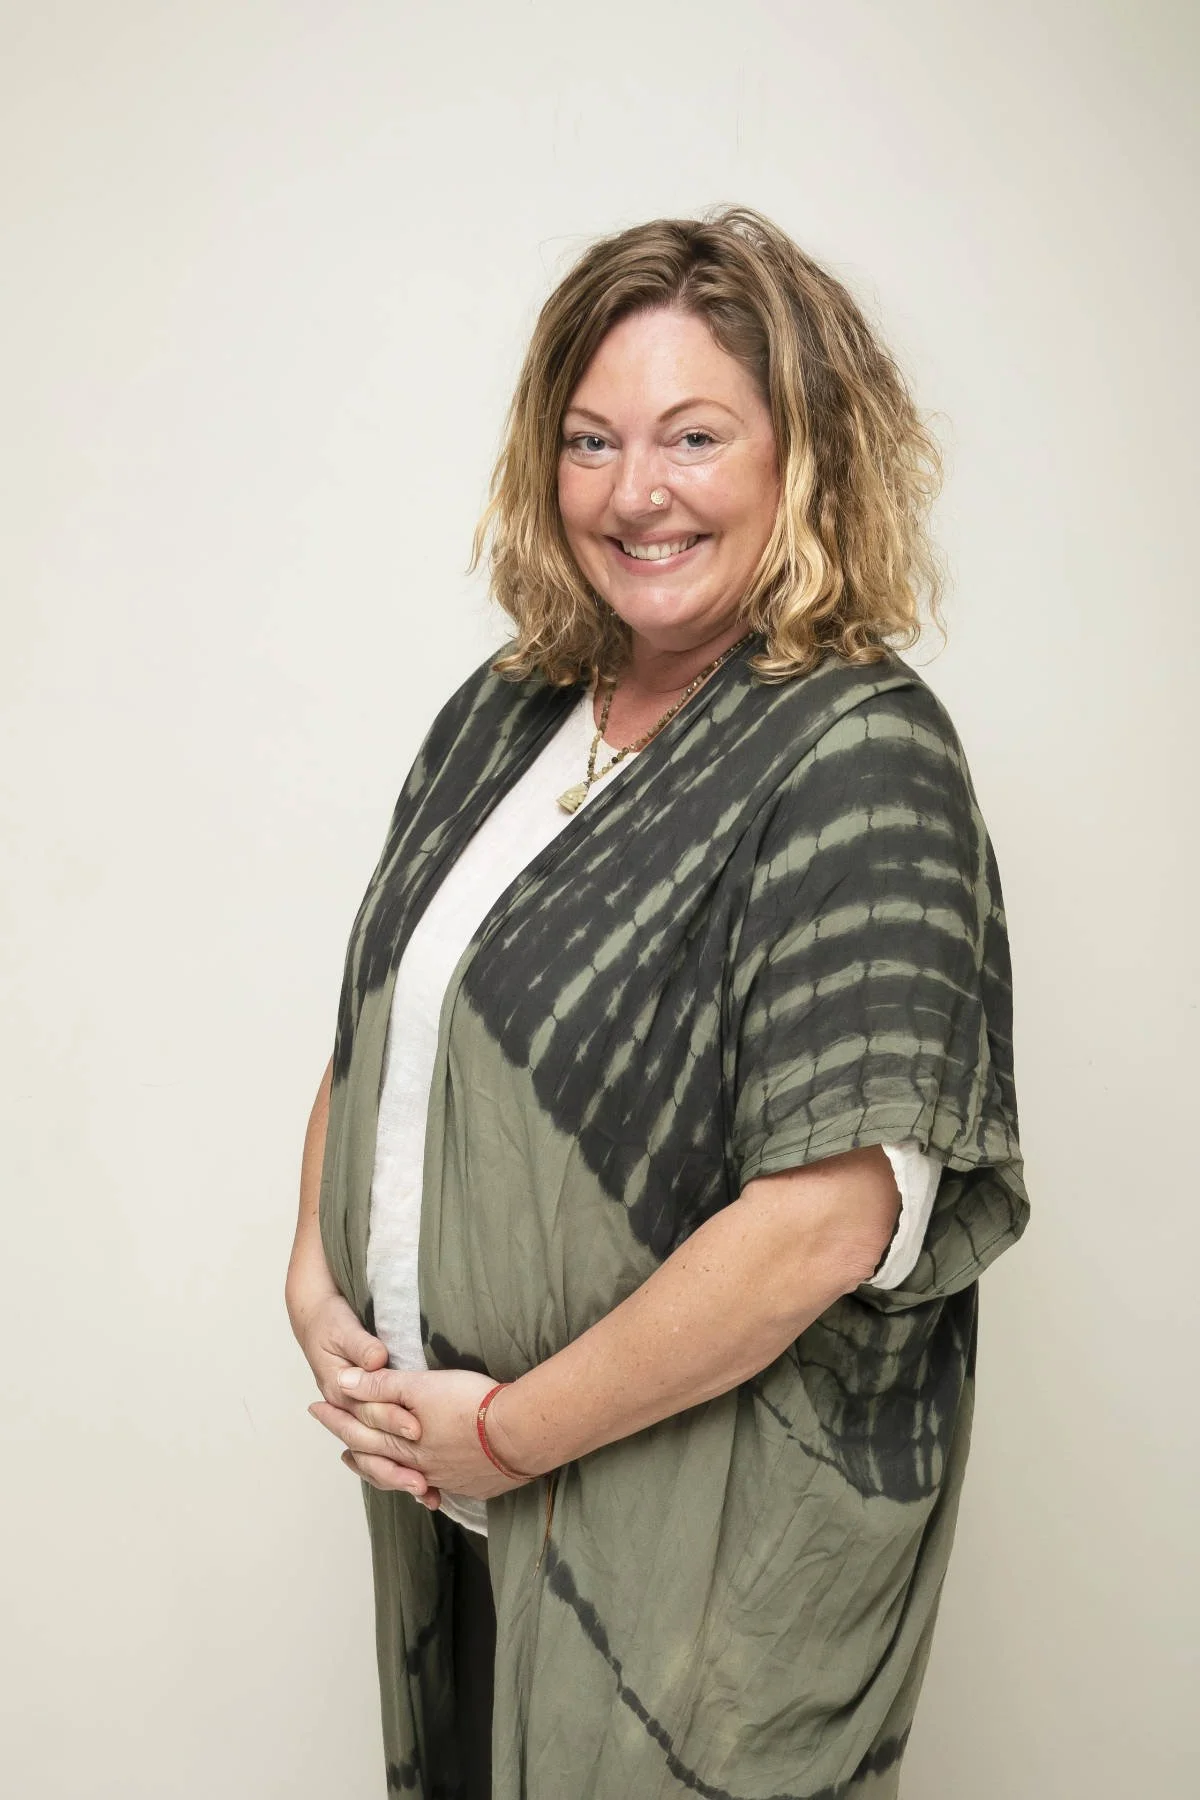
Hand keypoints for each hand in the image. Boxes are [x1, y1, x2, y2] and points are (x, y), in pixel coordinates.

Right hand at [291, 1288, 438, 1505]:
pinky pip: (383, 1452)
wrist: (315, 1320)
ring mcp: (358, 1418)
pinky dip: (401, 1469)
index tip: (416, 1430)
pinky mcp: (370, 1419)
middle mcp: (347, 1410)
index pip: (368, 1413)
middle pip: (372, 1447)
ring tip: (426, 1492)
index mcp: (339, 1391)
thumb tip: (375, 1358)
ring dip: (399, 1476)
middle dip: (398, 1467)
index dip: (393, 1420)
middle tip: (423, 1483)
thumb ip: (362, 1346)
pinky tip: (426, 1484)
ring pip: (376, 1457)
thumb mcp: (344, 1331)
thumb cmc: (329, 1324)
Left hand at [309, 1366, 535, 1501]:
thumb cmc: (471, 1405)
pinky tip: (428, 1486)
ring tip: (376, 1469)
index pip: (359, 1430)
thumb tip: (342, 1383)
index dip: (337, 1418)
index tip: (315, 1409)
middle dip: (356, 1448)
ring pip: (407, 1478)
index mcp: (402, 1443)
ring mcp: (447, 1479)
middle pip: (378, 1460)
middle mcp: (419, 1467)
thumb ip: (382, 1386)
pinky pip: (440, 1489)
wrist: (521, 1435)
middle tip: (340, 1450)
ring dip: (387, 1472)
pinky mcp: (473, 1486)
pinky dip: (424, 1485)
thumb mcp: (422, 1386)